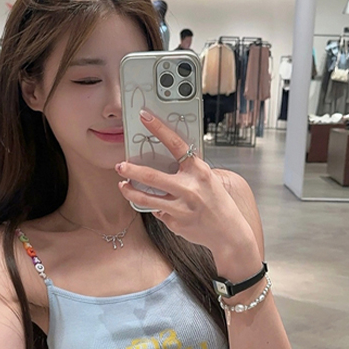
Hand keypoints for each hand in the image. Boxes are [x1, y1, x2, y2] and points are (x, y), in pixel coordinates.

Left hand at [116, 109, 252, 252]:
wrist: (228, 232)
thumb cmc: (217, 202)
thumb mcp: (207, 179)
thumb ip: (187, 171)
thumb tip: (161, 160)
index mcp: (199, 171)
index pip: (175, 144)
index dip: (158, 128)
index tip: (144, 116)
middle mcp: (189, 188)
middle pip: (151, 176)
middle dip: (131, 170)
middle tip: (120, 165)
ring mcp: (181, 208)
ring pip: (145, 199)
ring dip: (129, 191)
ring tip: (123, 185)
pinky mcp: (175, 223)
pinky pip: (157, 212)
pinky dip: (157, 208)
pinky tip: (162, 208)